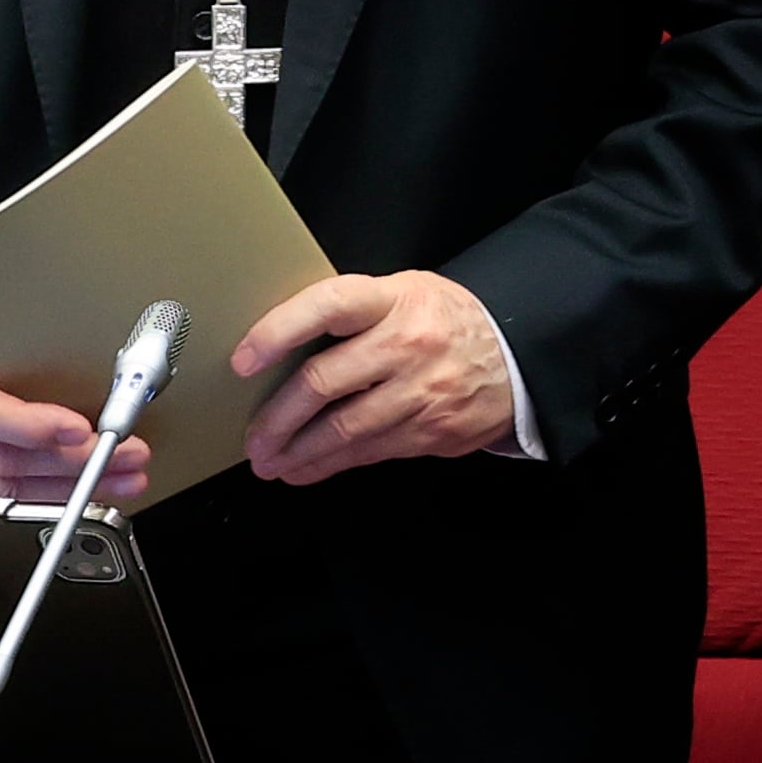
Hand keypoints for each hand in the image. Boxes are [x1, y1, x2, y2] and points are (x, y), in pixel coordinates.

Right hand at [0, 282, 151, 505]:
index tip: (79, 427)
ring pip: (4, 482)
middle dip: (75, 461)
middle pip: (2, 455)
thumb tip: (72, 304)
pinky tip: (78, 494)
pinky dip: (39, 498)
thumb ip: (5, 311)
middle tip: (128, 452)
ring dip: (70, 486)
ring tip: (122, 477)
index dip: (27, 425)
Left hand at [231, 270, 523, 482]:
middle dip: (277, 418)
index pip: (328, 307)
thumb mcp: (406, 293)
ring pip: (343, 430)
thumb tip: (280, 347)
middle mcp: (408, 345)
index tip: (243, 360)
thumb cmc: (448, 322)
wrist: (517, 356)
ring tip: (270, 460)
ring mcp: (422, 392)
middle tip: (253, 437)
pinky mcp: (431, 432)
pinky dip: (329, 466)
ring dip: (297, 452)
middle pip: (324, 382)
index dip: (279, 331)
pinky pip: (369, 453)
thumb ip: (353, 313)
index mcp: (396, 300)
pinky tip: (306, 469)